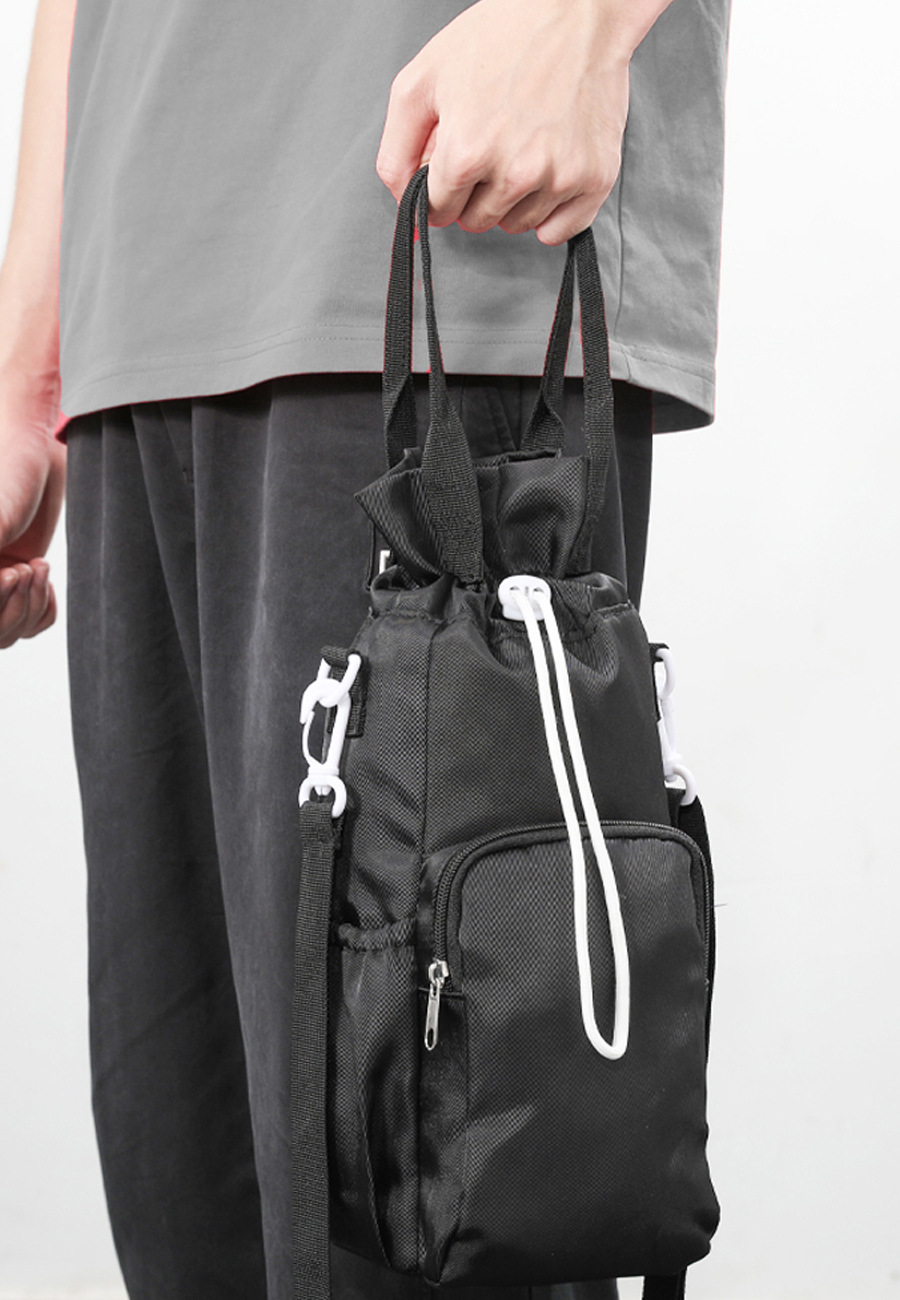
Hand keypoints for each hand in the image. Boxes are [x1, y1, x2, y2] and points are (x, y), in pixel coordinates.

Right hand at [0, 369, 65, 648]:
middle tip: (25, 568)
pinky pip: (34, 624)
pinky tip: (41, 571)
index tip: (8, 572)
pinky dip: (43, 608)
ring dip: (30, 605)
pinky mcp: (22, 585)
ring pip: (10, 635)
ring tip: (37, 566)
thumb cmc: (7, 472)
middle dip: (11, 608)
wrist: (35, 450)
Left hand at [376, 0, 654, 244]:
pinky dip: (549, 216)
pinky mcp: (593, 180)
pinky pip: (558, 232)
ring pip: (515, 226)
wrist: (577, 10)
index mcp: (466, 152)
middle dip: (473, 195)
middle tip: (489, 147)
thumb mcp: (422, 81)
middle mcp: (513, 173)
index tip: (454, 162)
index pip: (438, 211)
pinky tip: (545, 175)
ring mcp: (558, 179)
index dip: (440, 188)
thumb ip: (396, 151)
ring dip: (510, 201)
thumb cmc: (499, 37)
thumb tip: (404, 204)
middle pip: (476, 223)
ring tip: (520, 148)